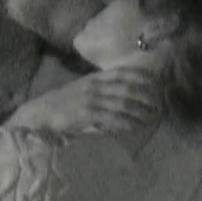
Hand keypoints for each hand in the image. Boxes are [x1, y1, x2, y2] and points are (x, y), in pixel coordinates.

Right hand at [6, 67, 160, 132]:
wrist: (40, 113)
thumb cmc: (63, 104)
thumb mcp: (82, 89)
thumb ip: (101, 89)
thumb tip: (122, 94)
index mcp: (95, 78)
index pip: (123, 73)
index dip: (142, 76)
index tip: (157, 82)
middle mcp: (96, 86)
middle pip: (128, 88)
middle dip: (147, 96)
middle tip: (160, 104)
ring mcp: (92, 100)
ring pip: (123, 104)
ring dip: (140, 111)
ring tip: (152, 117)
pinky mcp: (88, 114)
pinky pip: (113, 118)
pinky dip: (127, 123)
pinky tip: (136, 127)